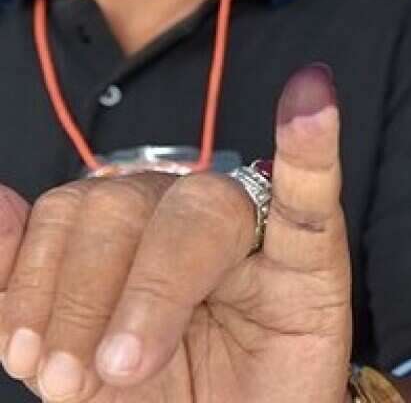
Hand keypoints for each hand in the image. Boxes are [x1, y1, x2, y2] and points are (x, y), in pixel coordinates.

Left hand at [0, 64, 351, 401]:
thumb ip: (22, 295)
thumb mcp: (71, 367)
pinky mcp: (316, 264)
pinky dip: (312, 145)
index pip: (71, 211)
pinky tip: (309, 99)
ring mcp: (255, 238)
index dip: (37, 278)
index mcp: (124, 239)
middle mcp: (184, 223)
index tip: (29, 359)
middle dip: (84, 294)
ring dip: (153, 288)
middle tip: (77, 382)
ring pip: (200, 208)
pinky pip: (314, 195)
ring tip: (129, 364)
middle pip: (125, 204)